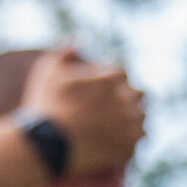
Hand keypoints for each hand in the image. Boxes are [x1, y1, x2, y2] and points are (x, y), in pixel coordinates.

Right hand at [23, 46, 146, 175]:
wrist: (46, 145)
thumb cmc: (45, 106)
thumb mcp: (49, 71)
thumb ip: (65, 53)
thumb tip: (76, 41)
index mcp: (111, 77)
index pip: (121, 74)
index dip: (112, 81)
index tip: (103, 90)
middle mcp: (126, 98)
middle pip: (137, 95)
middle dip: (127, 99)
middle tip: (111, 109)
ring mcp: (129, 123)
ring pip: (141, 118)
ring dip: (132, 119)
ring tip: (116, 127)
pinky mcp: (129, 146)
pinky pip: (138, 140)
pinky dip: (130, 140)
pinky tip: (118, 142)